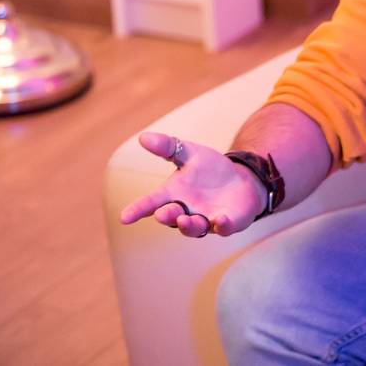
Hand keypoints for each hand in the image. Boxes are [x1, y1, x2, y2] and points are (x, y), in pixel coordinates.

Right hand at [116, 131, 266, 238]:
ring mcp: (206, 219)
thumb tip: (143, 137)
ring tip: (184, 219)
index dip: (137, 210)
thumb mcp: (190, 153)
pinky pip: (224, 227)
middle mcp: (186, 211)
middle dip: (167, 216)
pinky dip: (223, 225)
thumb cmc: (209, 169)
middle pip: (172, 217)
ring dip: (189, 225)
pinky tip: (222, 219)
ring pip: (194, 228)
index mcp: (173, 194)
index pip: (151, 203)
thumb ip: (168, 147)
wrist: (241, 179)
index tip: (124, 217)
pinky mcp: (227, 223)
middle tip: (163, 213)